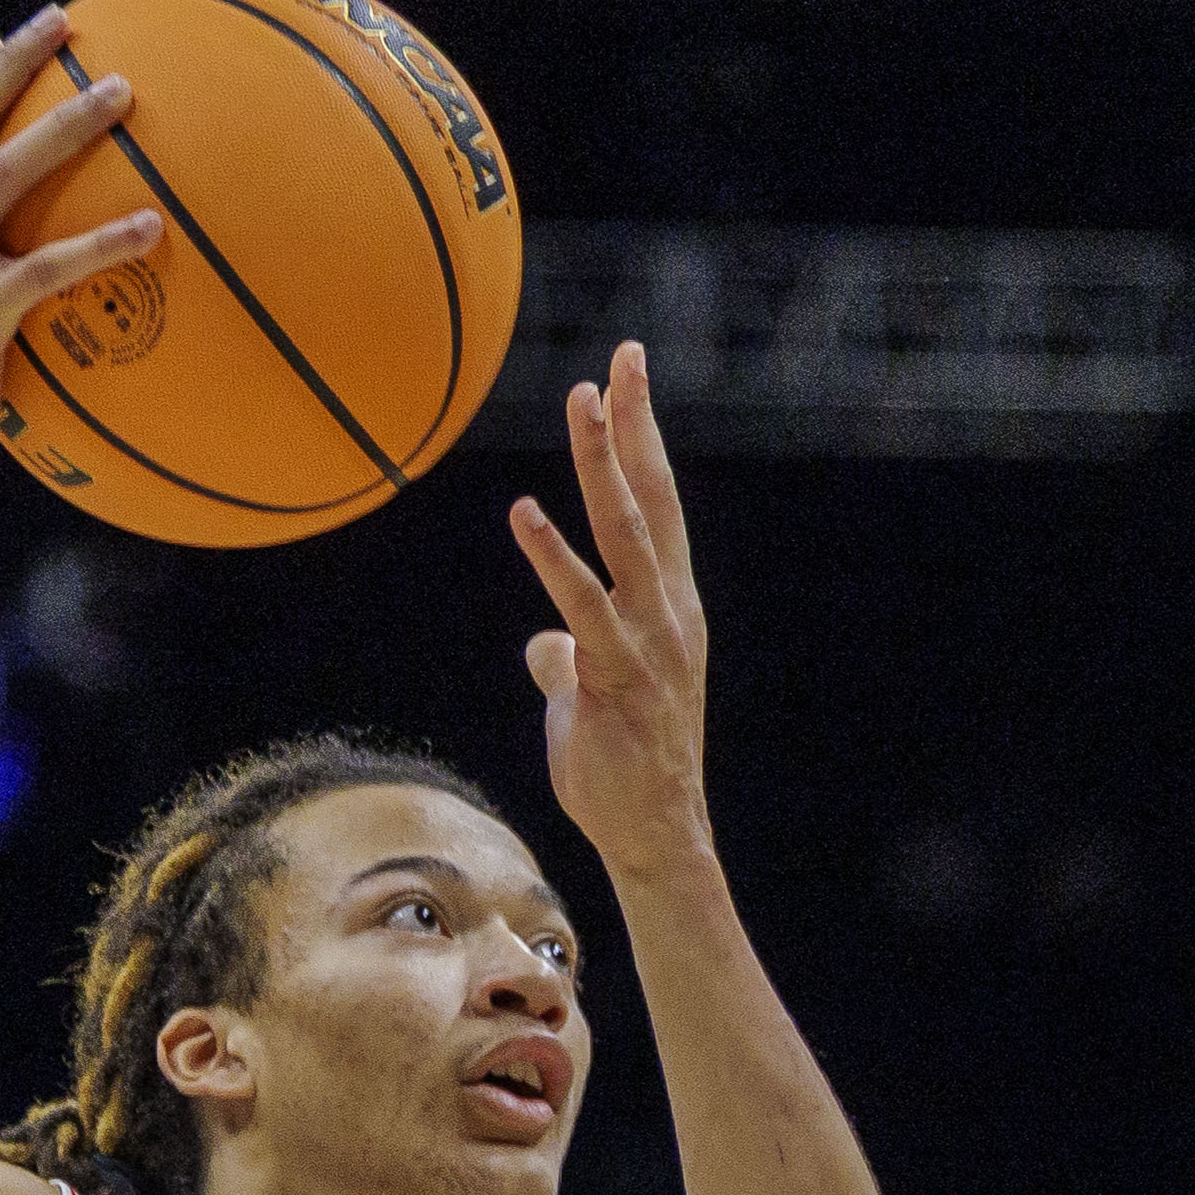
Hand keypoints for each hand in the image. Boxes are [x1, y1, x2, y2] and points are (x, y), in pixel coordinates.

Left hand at [507, 345, 713, 886]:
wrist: (656, 837)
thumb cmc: (623, 772)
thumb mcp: (588, 701)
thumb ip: (567, 660)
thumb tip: (544, 643)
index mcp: (670, 609)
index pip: (657, 508)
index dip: (643, 440)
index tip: (629, 377)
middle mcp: (669, 613)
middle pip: (653, 500)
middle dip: (638, 425)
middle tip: (623, 357)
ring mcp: (648, 642)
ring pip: (625, 535)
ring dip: (602, 464)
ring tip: (583, 400)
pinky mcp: (615, 675)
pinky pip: (581, 605)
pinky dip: (552, 556)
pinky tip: (525, 511)